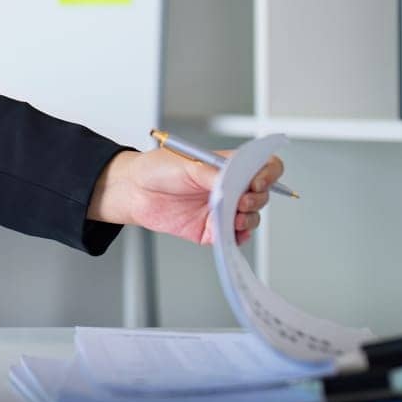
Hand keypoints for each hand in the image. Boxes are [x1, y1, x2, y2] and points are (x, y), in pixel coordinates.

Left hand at [87, 147, 283, 245]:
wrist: (133, 190)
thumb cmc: (156, 170)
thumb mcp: (187, 164)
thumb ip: (213, 174)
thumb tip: (234, 184)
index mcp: (227, 165)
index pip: (263, 166)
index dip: (268, 173)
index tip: (257, 181)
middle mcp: (228, 187)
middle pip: (262, 194)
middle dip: (257, 199)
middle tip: (241, 202)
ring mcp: (221, 209)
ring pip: (252, 217)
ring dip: (250, 219)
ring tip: (235, 218)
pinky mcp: (211, 229)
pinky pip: (233, 237)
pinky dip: (238, 237)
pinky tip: (232, 233)